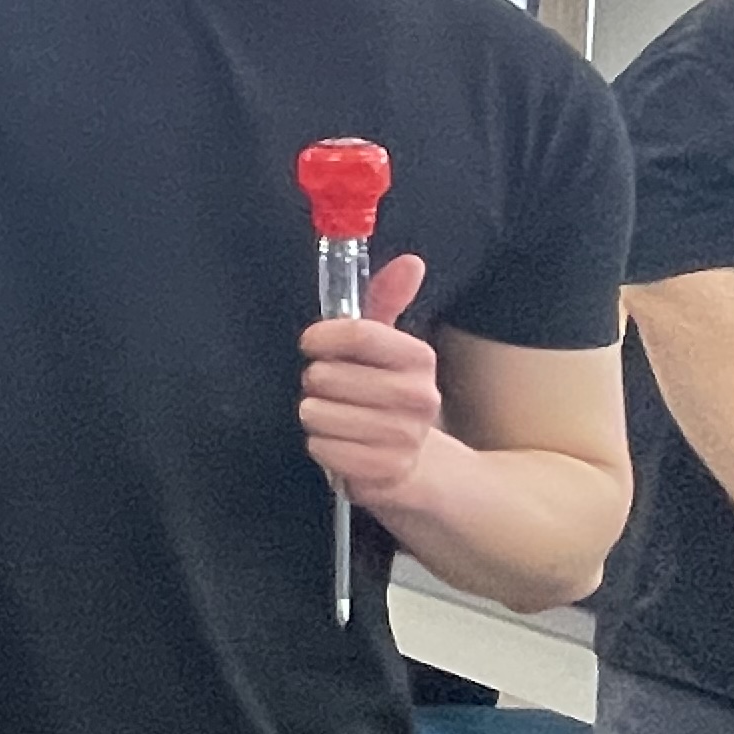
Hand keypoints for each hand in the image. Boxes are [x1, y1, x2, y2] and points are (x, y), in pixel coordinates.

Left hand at [300, 251, 446, 511]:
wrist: (417, 465)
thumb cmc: (385, 397)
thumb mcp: (387, 346)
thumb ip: (387, 299)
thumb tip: (411, 262)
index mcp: (419, 358)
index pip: (356, 333)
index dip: (321, 337)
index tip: (313, 343)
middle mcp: (419, 396)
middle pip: (325, 376)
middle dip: (316, 383)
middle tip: (333, 392)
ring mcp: (404, 437)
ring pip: (318, 413)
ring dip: (317, 416)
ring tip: (338, 418)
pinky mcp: (385, 471)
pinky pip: (322, 449)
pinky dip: (322, 447)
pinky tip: (341, 444)